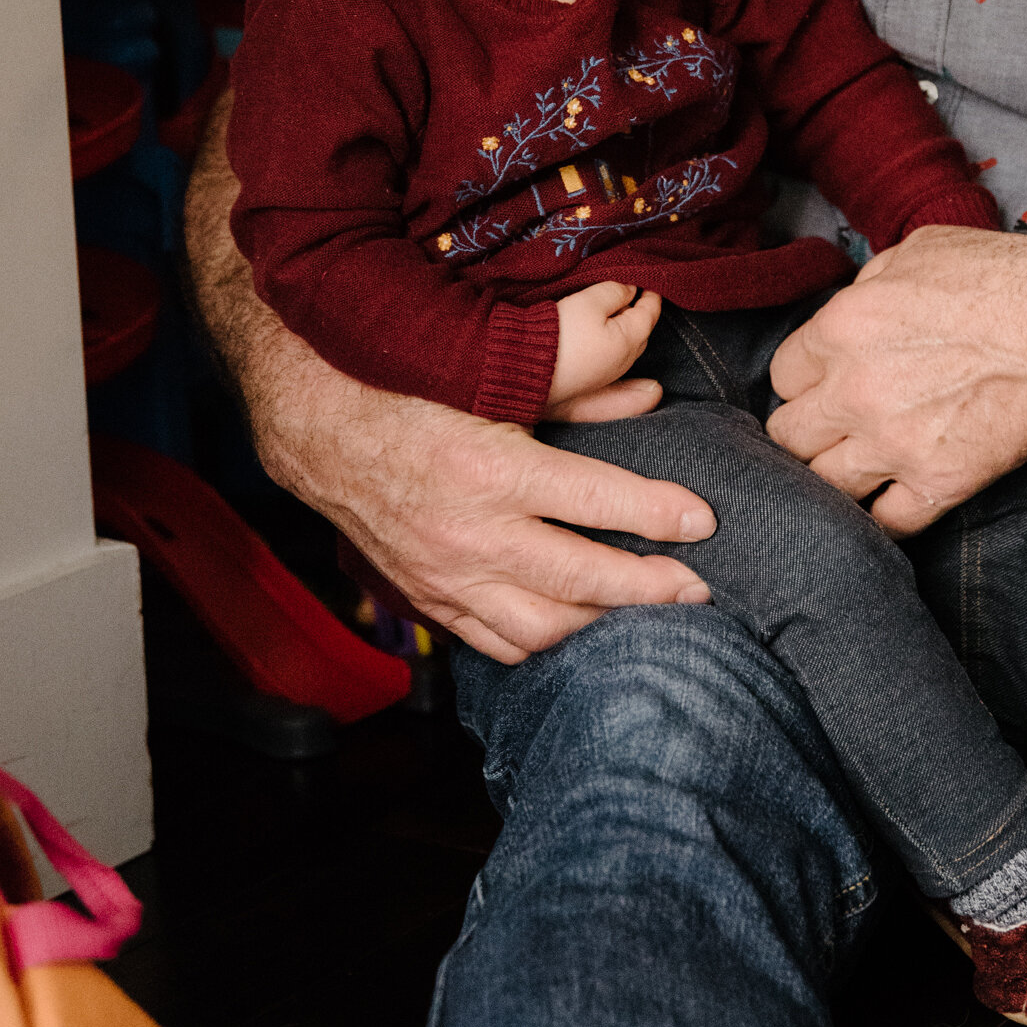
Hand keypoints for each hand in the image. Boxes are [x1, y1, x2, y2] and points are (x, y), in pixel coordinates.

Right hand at [185, 98, 712, 662]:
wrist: (320, 431)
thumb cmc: (412, 392)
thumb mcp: (492, 382)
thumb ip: (575, 397)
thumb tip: (650, 399)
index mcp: (491, 469)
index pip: (598, 501)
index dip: (659, 515)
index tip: (705, 522)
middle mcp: (471, 534)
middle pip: (584, 580)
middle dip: (652, 587)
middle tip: (702, 586)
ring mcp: (448, 578)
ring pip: (545, 628)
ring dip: (603, 623)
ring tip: (650, 611)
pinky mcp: (430, 600)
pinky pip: (498, 644)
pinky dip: (547, 642)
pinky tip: (580, 626)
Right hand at [546, 283, 662, 420]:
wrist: (523, 369)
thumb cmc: (559, 333)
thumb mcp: (589, 302)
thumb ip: (615, 291)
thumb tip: (631, 290)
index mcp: (629, 341)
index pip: (649, 313)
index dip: (652, 294)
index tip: (651, 280)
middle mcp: (623, 362)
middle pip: (641, 332)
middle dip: (640, 312)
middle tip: (633, 291)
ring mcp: (606, 376)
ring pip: (626, 347)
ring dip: (626, 328)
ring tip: (615, 308)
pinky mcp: (588, 383)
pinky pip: (610, 358)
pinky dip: (614, 342)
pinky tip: (601, 334)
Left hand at [766, 225, 1026, 532]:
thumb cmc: (1004, 279)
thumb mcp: (918, 251)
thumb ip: (869, 284)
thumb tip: (856, 306)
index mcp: (841, 328)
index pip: (783, 374)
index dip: (806, 378)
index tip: (826, 382)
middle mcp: (853, 391)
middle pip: (788, 436)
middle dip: (809, 430)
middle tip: (834, 427)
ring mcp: (892, 444)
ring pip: (824, 486)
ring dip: (839, 475)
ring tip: (858, 467)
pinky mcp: (937, 483)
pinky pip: (885, 523)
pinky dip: (885, 516)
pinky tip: (895, 498)